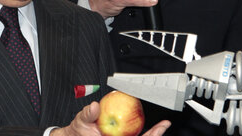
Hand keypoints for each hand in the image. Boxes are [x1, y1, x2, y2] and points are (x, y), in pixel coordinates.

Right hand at [50, 102, 170, 135]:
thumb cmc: (77, 131)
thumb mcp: (80, 121)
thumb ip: (88, 114)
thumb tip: (95, 107)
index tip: (159, 128)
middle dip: (155, 135)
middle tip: (164, 125)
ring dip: (152, 135)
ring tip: (161, 126)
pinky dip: (144, 133)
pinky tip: (150, 126)